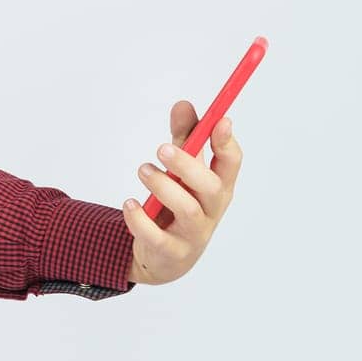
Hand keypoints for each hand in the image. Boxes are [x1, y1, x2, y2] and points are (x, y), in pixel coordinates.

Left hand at [120, 99, 241, 284]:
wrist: (164, 256)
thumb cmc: (177, 204)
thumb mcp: (182, 171)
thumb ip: (184, 139)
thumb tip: (184, 104)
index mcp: (218, 186)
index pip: (231, 163)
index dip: (227, 142)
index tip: (220, 120)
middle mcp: (211, 210)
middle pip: (212, 187)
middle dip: (188, 165)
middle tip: (161, 148)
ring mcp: (193, 234)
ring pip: (187, 209)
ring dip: (162, 186)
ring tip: (143, 170)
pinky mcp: (171, 252)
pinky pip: (156, 237)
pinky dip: (139, 218)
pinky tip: (129, 203)